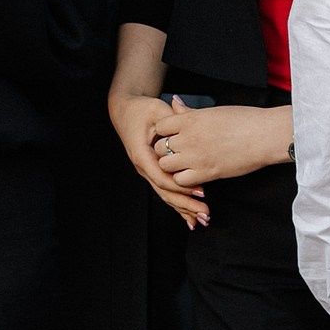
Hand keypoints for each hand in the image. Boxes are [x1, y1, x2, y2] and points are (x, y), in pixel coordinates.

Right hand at [108, 90, 207, 228]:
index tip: (201, 192)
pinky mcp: (152, 171)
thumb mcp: (157, 111)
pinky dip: (178, 204)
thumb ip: (173, 122)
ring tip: (202, 219)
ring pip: (165, 195)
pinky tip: (189, 218)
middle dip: (185, 205)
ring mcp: (147, 170)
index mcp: (141, 153)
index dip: (181, 187)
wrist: (124, 111)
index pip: (161, 177)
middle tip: (205, 214)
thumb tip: (188, 125)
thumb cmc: (140, 110)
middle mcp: (143, 166)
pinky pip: (165, 190)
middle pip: (164, 192)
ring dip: (183, 209)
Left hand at [152, 99, 292, 189]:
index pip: (160, 126)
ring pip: (165, 165)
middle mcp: (188, 137)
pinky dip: (184, 180)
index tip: (172, 137)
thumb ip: (188, 112)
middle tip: (176, 153)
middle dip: (164, 150)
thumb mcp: (212, 111)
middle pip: (158, 147)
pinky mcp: (207, 173)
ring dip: (172, 167)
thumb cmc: (244, 120)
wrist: (265, 135)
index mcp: (190, 119)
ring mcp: (196, 156)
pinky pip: (180, 180)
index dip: (164, 133)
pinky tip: (193, 176)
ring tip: (183, 165)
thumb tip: (173, 101)